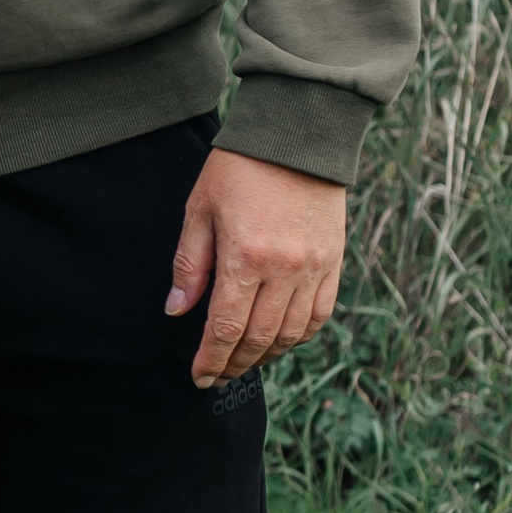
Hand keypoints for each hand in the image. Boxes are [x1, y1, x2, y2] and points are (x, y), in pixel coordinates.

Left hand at [166, 146, 347, 387]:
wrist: (298, 135)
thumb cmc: (239, 168)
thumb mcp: (199, 209)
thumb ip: (189, 265)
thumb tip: (176, 310)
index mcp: (245, 258)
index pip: (225, 329)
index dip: (211, 360)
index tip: (199, 377)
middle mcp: (285, 270)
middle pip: (259, 339)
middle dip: (235, 365)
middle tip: (217, 377)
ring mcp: (315, 267)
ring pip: (292, 333)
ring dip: (267, 356)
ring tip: (244, 361)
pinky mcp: (335, 261)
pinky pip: (321, 314)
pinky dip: (300, 335)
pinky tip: (281, 340)